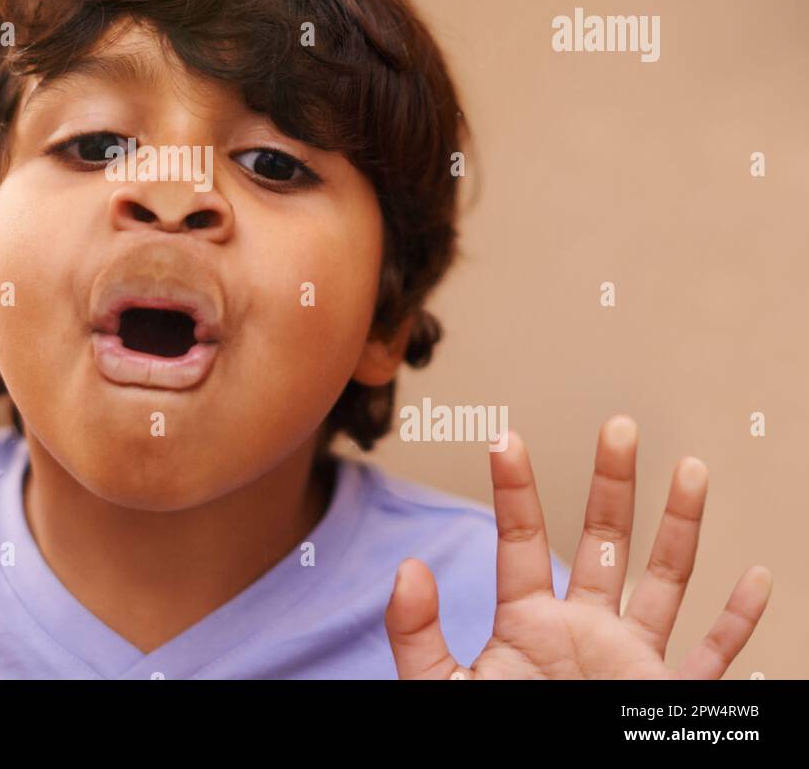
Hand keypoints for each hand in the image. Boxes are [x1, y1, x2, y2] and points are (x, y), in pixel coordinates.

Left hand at [385, 416, 771, 678]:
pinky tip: (755, 579)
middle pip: (604, 540)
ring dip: (680, 525)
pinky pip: (712, 658)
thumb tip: (408, 571)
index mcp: (528, 625)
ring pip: (665, 580)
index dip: (513, 488)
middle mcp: (584, 633)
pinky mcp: (667, 700)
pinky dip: (738, 623)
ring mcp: (630, 662)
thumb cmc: (495, 747)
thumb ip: (418, 635)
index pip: (519, 540)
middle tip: (619, 427)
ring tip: (689, 468)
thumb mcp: (443, 689)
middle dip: (614, 482)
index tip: (504, 438)